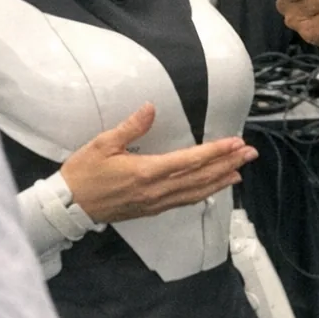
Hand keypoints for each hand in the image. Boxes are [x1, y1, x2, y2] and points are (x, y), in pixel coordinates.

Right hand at [60, 103, 257, 224]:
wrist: (68, 207)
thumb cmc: (83, 173)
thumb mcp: (103, 144)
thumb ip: (131, 127)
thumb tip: (151, 107)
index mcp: (147, 172)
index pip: (191, 160)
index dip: (216, 152)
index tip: (236, 143)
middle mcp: (157, 190)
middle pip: (200, 178)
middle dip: (227, 164)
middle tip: (250, 154)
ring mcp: (155, 203)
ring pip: (196, 192)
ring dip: (220, 180)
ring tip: (240, 170)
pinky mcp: (151, 210)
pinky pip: (184, 201)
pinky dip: (203, 193)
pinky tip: (214, 188)